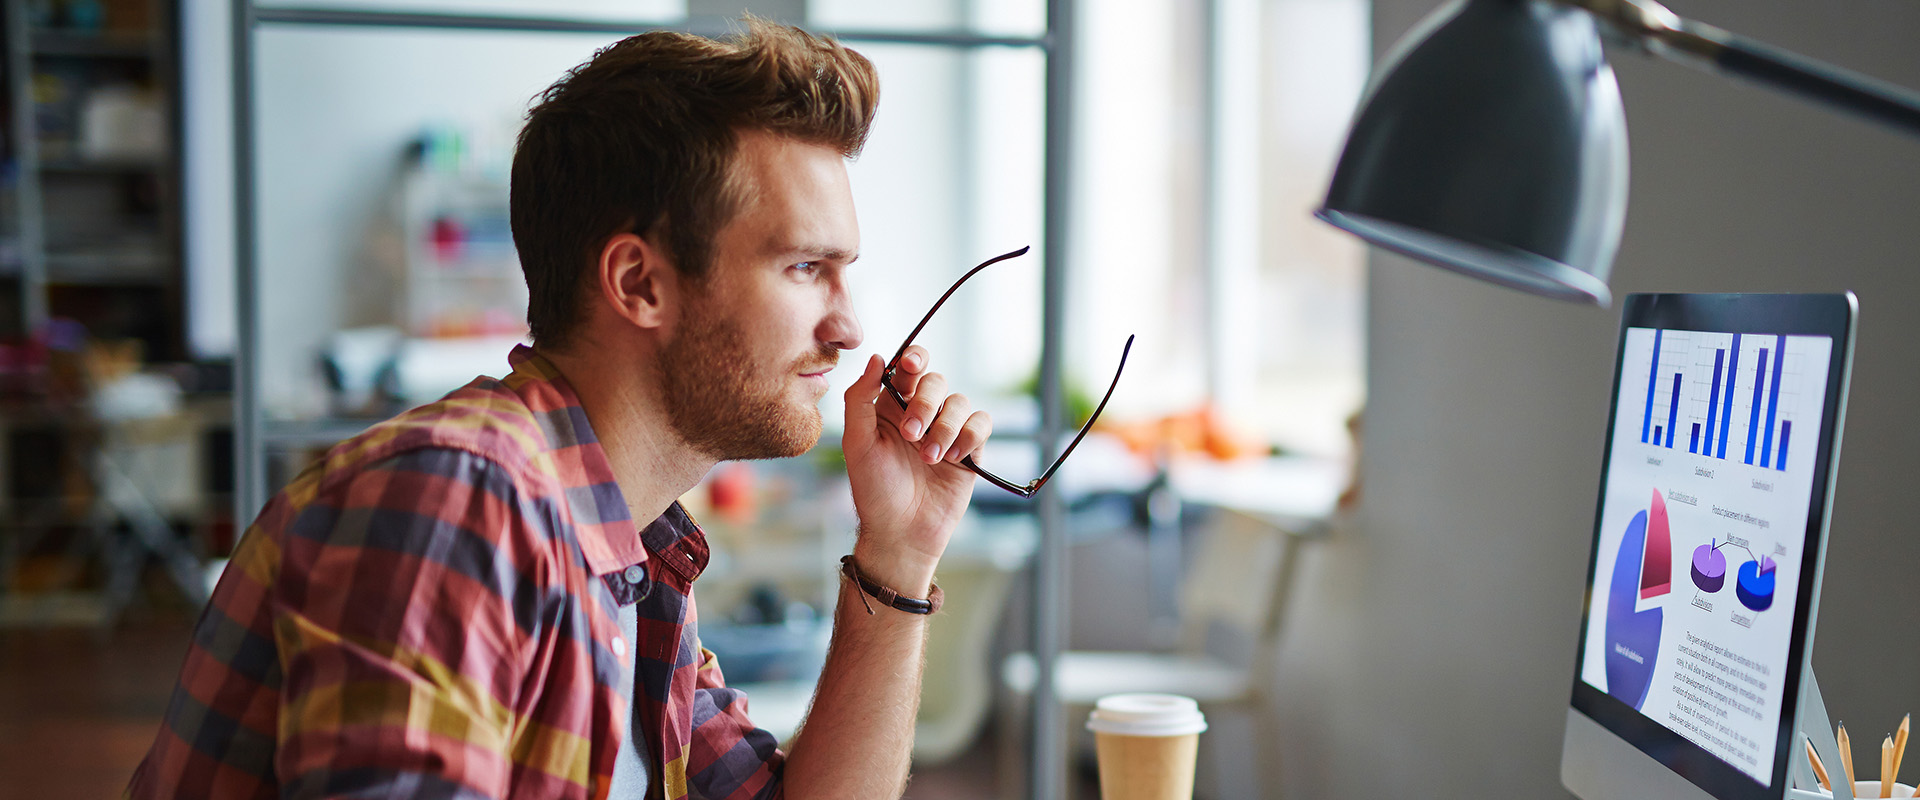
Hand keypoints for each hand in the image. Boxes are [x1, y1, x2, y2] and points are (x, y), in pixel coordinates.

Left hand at [841, 346, 991, 592]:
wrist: (902, 532)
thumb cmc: (873, 491)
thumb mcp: (856, 443)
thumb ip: (860, 398)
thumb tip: (877, 358)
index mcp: (891, 407)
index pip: (907, 368)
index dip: (913, 358)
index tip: (911, 365)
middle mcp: (920, 414)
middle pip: (936, 381)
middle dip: (925, 404)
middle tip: (911, 434)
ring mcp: (946, 431)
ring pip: (960, 402)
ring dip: (945, 428)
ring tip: (930, 458)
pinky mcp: (969, 450)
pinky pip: (981, 424)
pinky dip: (969, 436)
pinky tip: (953, 459)